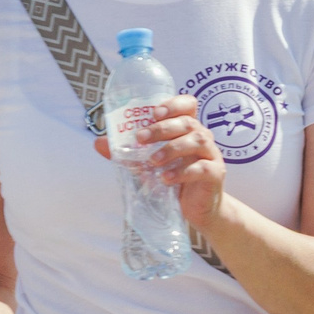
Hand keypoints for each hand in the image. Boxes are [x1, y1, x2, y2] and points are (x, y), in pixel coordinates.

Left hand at [95, 97, 227, 228]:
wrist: (198, 209)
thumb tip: (98, 142)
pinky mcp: (215, 174)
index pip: (188, 105)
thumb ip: (128, 153)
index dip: (173, 104)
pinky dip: (182, 171)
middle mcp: (202, 137)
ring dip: (172, 149)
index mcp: (187, 130)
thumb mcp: (149, 165)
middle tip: (140, 138)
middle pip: (188, 122)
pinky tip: (166, 178)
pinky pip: (202, 168)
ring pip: (197, 141)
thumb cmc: (175, 180)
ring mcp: (211, 155)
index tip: (154, 112)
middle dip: (162, 128)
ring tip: (153, 161)